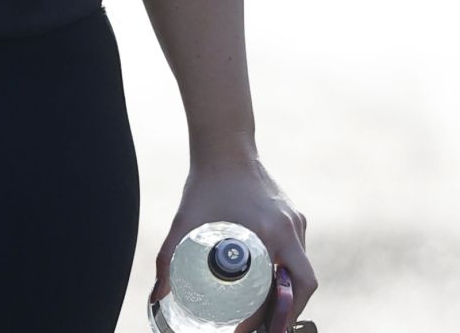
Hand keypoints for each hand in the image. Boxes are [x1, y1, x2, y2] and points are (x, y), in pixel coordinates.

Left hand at [150, 157, 315, 332]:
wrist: (224, 145)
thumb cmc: (206, 183)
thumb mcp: (185, 220)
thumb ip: (168, 257)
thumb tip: (157, 294)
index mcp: (272, 234)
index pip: (284, 290)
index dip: (269, 317)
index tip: (245, 329)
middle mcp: (291, 229)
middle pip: (302, 285)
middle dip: (286, 312)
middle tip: (264, 329)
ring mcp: (296, 221)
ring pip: (302, 269)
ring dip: (288, 292)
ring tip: (267, 312)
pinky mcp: (294, 215)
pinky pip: (298, 251)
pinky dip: (287, 271)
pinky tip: (271, 281)